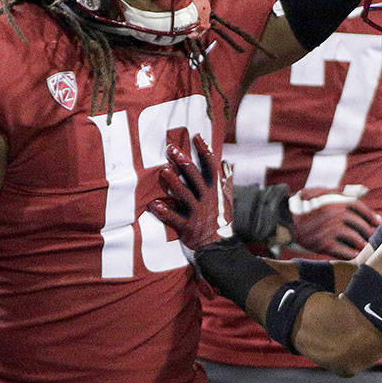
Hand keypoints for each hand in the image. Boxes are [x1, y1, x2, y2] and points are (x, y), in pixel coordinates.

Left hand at [149, 135, 233, 254]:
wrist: (219, 245)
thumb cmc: (221, 219)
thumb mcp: (227, 198)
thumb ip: (226, 180)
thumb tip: (226, 162)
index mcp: (215, 190)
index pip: (211, 166)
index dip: (204, 150)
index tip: (196, 136)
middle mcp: (206, 198)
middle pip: (194, 176)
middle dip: (183, 162)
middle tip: (171, 149)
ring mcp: (197, 212)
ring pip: (184, 194)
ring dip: (173, 182)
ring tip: (163, 170)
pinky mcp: (187, 226)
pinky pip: (174, 218)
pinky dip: (164, 212)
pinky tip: (153, 204)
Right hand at [288, 185, 380, 258]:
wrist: (285, 219)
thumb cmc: (304, 204)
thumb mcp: (322, 192)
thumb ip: (340, 192)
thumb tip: (360, 190)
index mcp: (337, 202)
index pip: (360, 208)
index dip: (370, 216)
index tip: (377, 222)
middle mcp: (336, 215)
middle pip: (360, 224)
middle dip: (368, 231)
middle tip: (372, 236)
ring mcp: (330, 230)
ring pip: (354, 238)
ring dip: (361, 243)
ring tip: (363, 246)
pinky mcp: (323, 243)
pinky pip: (342, 251)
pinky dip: (350, 254)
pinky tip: (353, 254)